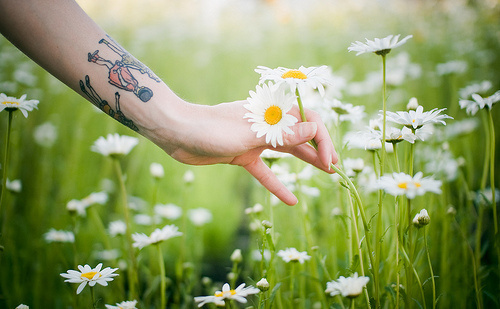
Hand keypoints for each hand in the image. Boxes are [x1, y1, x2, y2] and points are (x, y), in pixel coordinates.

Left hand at [155, 100, 337, 205]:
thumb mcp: (251, 134)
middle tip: (335, 167)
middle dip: (318, 150)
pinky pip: (264, 172)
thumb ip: (282, 134)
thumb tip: (313, 130)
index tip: (328, 161)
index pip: (307, 121)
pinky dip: (277, 184)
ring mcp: (254, 140)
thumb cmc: (212, 129)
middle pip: (299, 135)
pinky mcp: (242, 156)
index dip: (321, 140)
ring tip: (326, 173)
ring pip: (286, 151)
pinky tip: (291, 200)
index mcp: (271, 111)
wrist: (177, 133)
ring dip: (305, 162)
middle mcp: (266, 124)